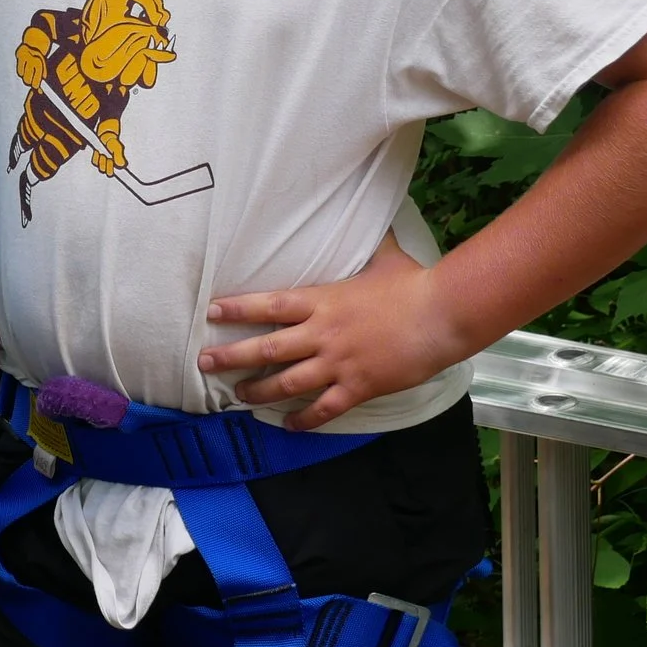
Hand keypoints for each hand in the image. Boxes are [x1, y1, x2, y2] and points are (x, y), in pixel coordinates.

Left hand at [199, 232, 467, 430]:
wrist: (442, 316)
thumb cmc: (413, 284)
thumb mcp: (384, 257)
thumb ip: (368, 244)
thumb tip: (369, 220)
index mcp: (323, 301)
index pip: (270, 305)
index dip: (238, 309)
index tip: (212, 312)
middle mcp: (323, 333)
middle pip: (267, 348)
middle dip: (232, 357)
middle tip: (204, 363)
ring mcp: (339, 363)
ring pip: (288, 383)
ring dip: (259, 391)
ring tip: (237, 397)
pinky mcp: (359, 387)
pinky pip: (325, 408)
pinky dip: (305, 419)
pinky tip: (288, 426)